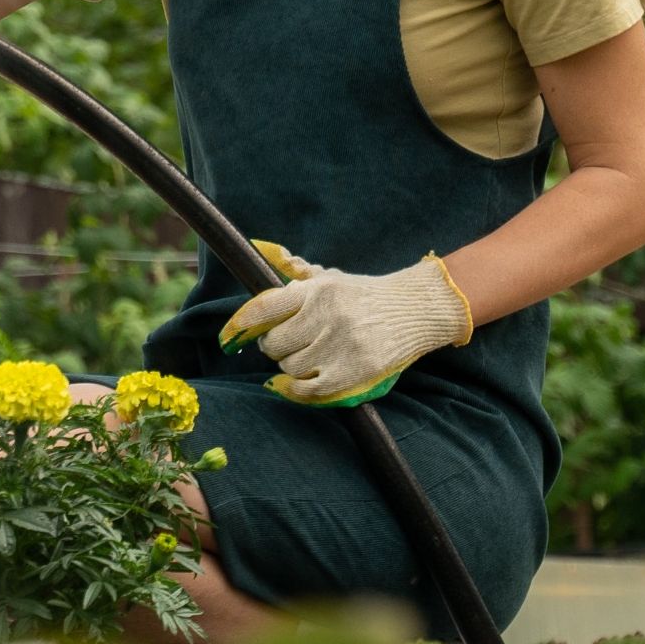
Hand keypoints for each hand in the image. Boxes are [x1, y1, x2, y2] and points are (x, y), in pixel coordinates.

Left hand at [218, 239, 472, 407]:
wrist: (417, 309)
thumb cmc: (368, 295)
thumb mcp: (333, 279)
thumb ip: (300, 274)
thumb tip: (268, 254)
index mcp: (316, 290)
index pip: (264, 308)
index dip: (240, 325)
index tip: (227, 337)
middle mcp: (325, 315)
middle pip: (273, 343)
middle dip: (273, 346)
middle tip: (283, 344)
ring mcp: (339, 345)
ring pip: (289, 367)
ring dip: (290, 366)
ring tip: (306, 356)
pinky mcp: (353, 371)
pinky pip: (309, 388)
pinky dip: (297, 389)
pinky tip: (298, 384)